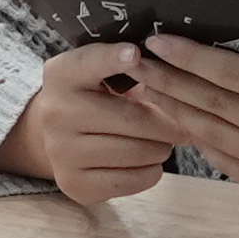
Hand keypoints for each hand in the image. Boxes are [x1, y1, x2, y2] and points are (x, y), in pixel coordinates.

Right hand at [0, 39, 170, 204]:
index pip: (89, 63)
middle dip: (167, 123)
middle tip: (183, 124)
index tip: (135, 53)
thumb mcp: (99, 72)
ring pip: (138, 152)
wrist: (55, 136)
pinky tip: (146, 162)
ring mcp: (61, 151)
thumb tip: (175, 79)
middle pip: (133, 119)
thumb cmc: (94, 97)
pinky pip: (133, 180)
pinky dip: (151, 172)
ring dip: (162, 148)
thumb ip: (130, 67)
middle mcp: (55, 112)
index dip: (113, 59)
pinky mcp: (73, 184)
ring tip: (162, 142)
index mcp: (62, 74)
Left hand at [123, 35, 238, 199]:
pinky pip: (227, 162)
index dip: (188, 58)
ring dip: (176, 112)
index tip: (156, 42)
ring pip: (214, 136)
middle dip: (170, 83)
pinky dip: (202, 140)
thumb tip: (205, 47)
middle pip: (213, 106)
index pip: (229, 74)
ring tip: (149, 90)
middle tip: (139, 64)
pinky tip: (181, 121)